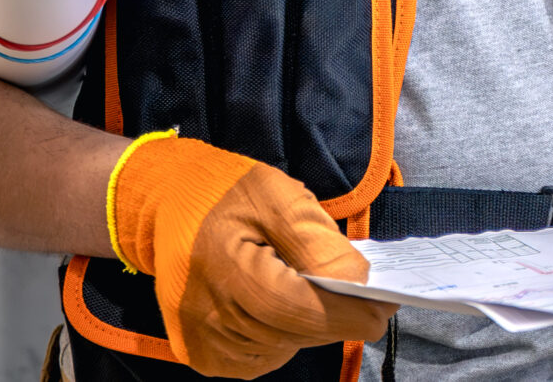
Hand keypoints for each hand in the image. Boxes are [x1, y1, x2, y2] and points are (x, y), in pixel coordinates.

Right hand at [108, 134, 395, 377]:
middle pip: (291, 333)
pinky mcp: (198, 354)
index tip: (383, 310)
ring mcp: (197, 339)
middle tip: (371, 302)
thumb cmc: (228, 192)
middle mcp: (203, 312)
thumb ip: (316, 240)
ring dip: (308, 327)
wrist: (169, 204)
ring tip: (315, 293)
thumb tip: (358, 281)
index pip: (293, 308)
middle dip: (337, 319)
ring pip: (280, 349)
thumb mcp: (279, 196)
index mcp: (221, 265)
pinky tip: (281, 309)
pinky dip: (281, 339)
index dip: (343, 313)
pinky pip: (258, 360)